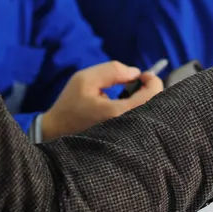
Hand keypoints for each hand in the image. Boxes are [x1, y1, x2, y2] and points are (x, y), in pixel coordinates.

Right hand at [39, 61, 162, 139]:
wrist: (55, 132)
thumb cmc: (69, 105)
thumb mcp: (85, 79)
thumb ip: (112, 71)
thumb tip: (136, 73)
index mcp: (118, 113)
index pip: (152, 96)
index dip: (152, 81)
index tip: (143, 75)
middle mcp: (128, 127)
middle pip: (156, 107)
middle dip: (150, 91)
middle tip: (137, 83)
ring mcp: (127, 136)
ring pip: (150, 115)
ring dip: (145, 100)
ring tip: (129, 93)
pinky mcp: (124, 140)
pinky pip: (141, 122)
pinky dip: (139, 110)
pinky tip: (125, 105)